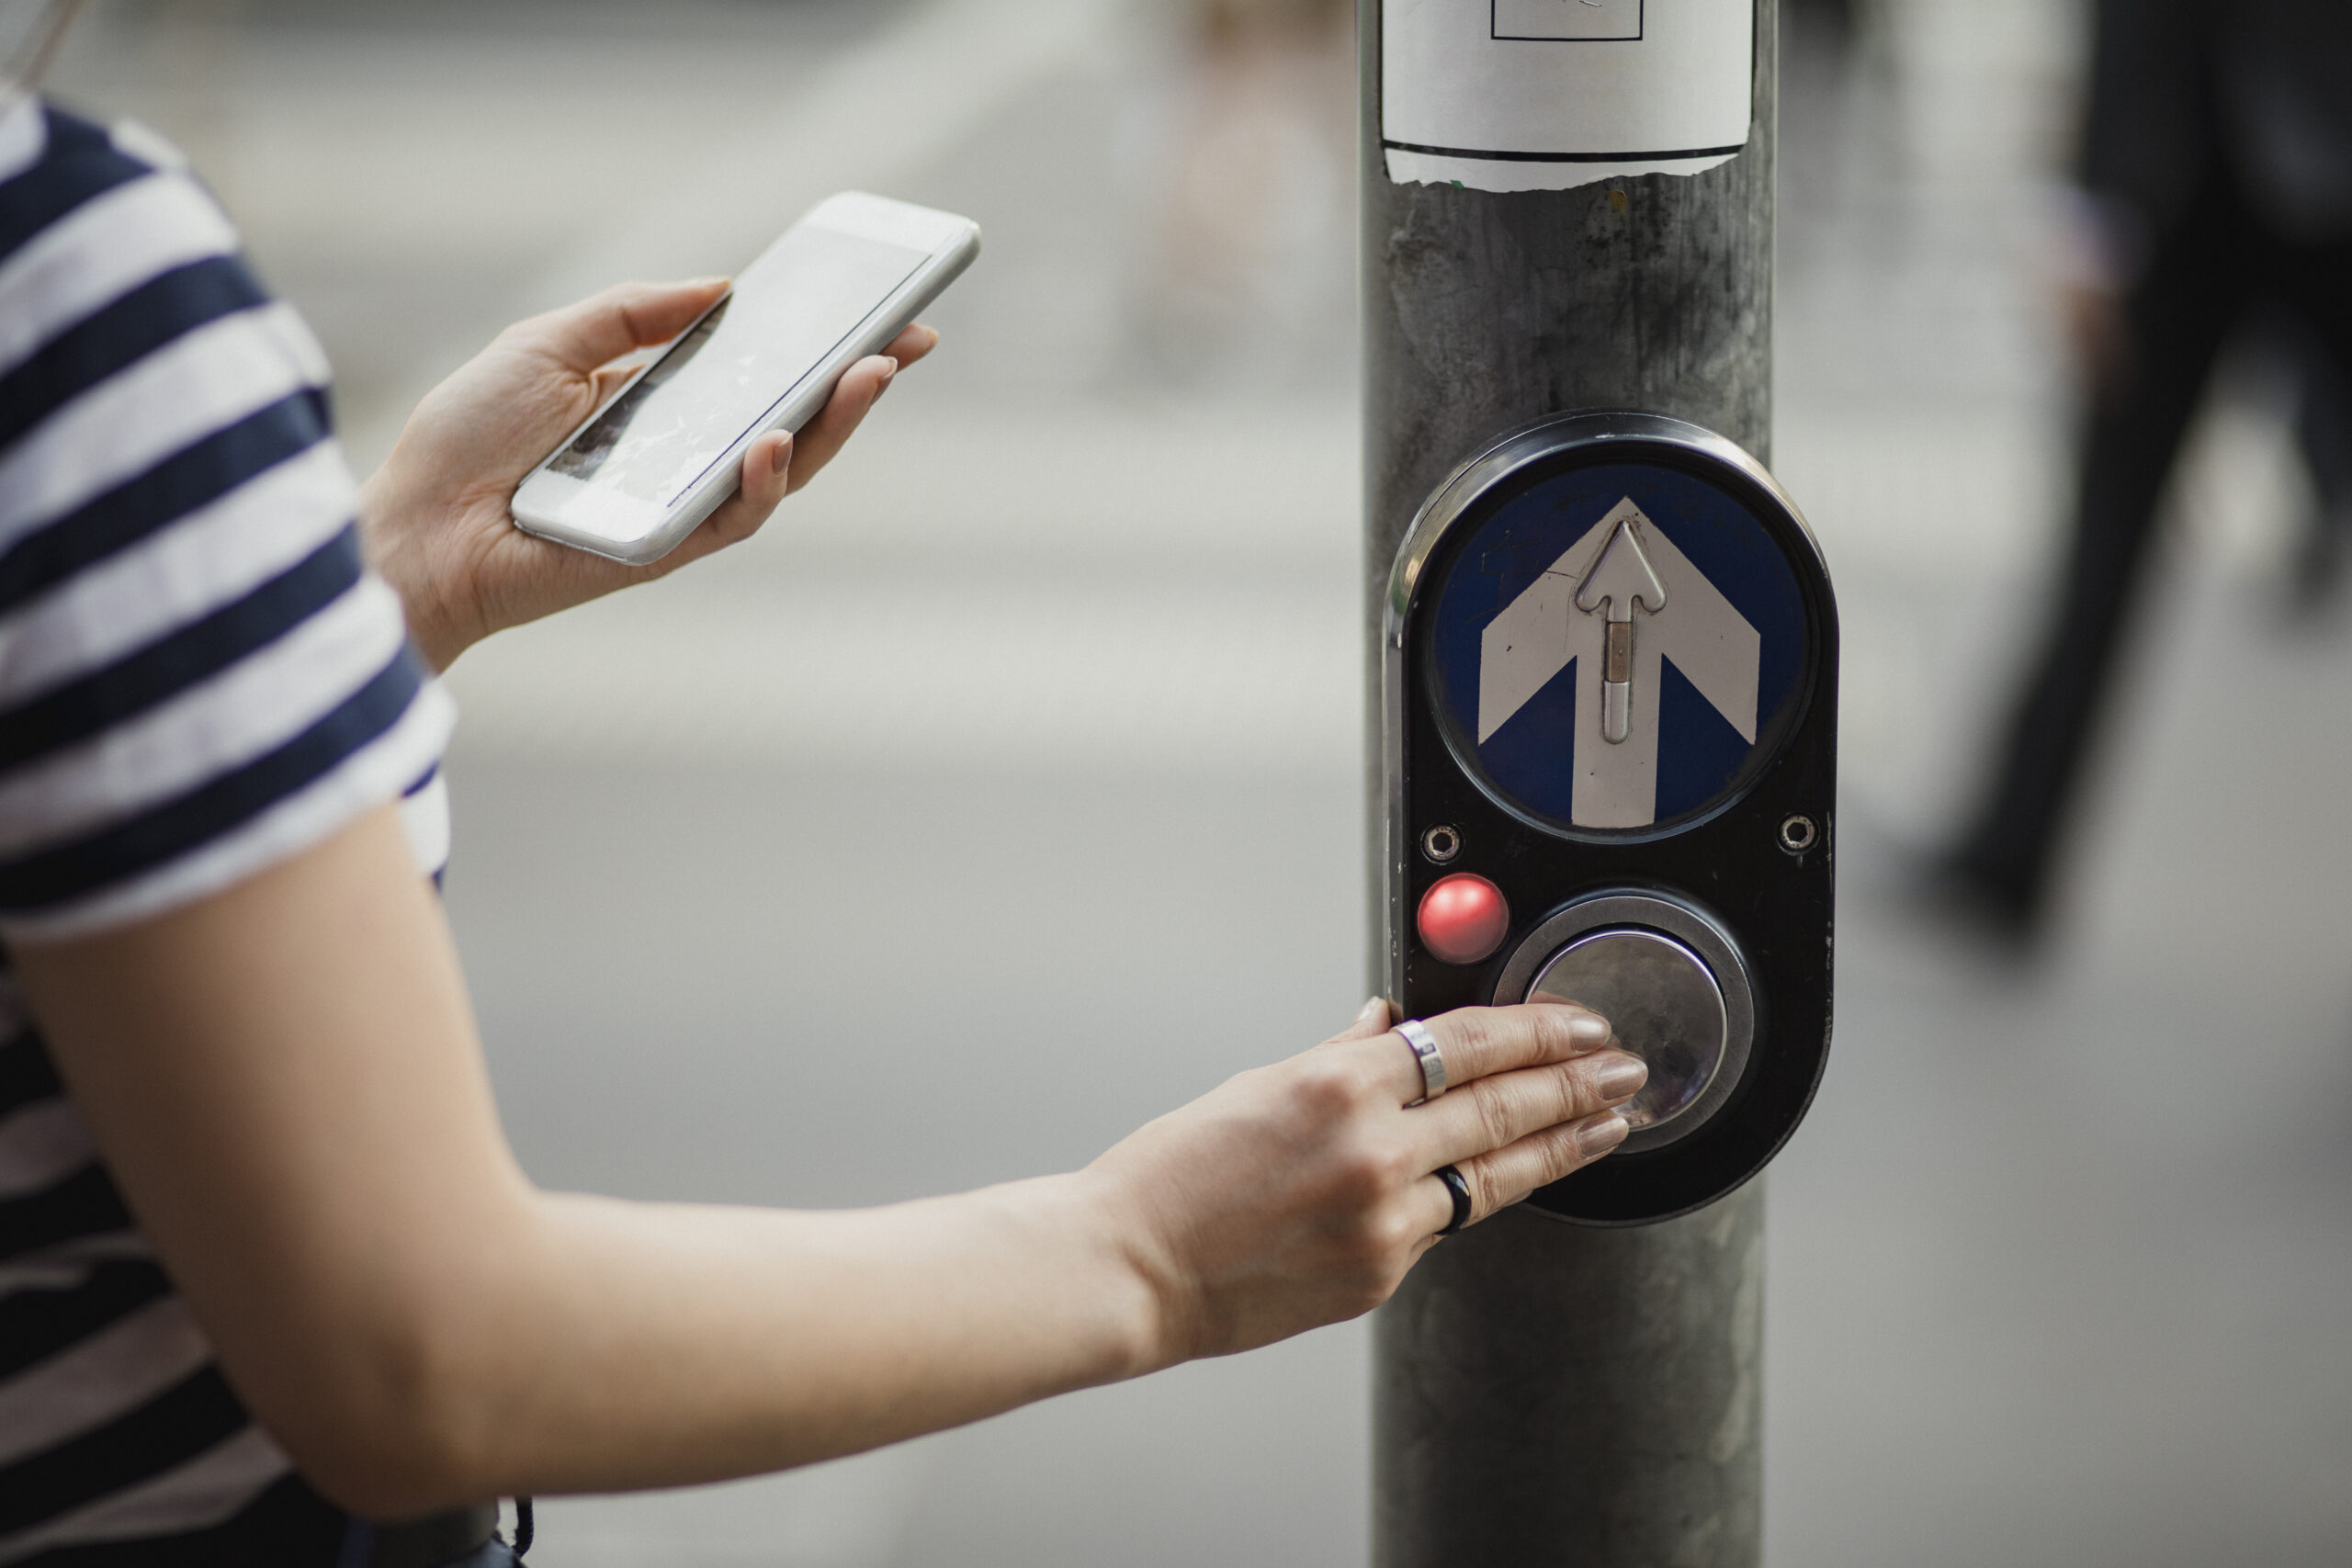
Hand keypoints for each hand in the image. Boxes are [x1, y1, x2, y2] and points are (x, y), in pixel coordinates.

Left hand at [359, 278, 938, 671]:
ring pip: (785, 474)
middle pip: (794, 422)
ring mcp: (682, 504)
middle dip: (856, 384)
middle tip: (906, 342)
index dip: (823, 345)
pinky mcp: (667, 548)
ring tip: (868, 376)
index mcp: (663, 403)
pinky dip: (762, 484)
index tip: (883, 311)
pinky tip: (774, 442)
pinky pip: (733, 519)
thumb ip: (633, 312)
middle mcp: (684, 456)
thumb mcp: (550, 341)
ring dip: (833, 428)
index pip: (761, 372)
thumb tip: (722, 287)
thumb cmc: (467, 437)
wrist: (416, 523)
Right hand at [1094, 997, 1643, 1366]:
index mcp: (1336, 1084)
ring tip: (1608, 1125)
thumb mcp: (1257, 1086)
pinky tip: (1504, 1178)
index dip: (1536, 1028)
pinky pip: (1441, 1224)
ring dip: (1560, 1145)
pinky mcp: (1380, 1276)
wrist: (1131, 1269)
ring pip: (1494, 1175)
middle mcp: (1372, 1151)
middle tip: (1624, 1068)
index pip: (1467, 1041)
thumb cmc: (1175, 1175)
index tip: (1579, 1021)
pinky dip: (1471, 1195)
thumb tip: (1390, 1023)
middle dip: (1576, 1083)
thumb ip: (1338, 1055)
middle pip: (1504, 1105)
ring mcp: (1383, 1222)